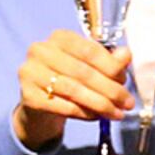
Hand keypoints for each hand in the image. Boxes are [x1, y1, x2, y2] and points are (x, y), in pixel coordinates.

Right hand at [13, 30, 133, 149]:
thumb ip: (109, 60)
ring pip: (74, 90)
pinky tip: (96, 116)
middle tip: (126, 103)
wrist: (40, 103)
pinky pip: (63, 106)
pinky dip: (84, 113)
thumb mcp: (90, 66)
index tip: (125, 82)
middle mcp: (41, 51)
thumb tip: (126, 55)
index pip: (89, 50)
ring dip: (100, 104)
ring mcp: (30, 73)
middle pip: (83, 72)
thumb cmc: (69, 79)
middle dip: (110, 90)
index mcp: (59, 37)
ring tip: (116, 113)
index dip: (111, 67)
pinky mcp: (28, 96)